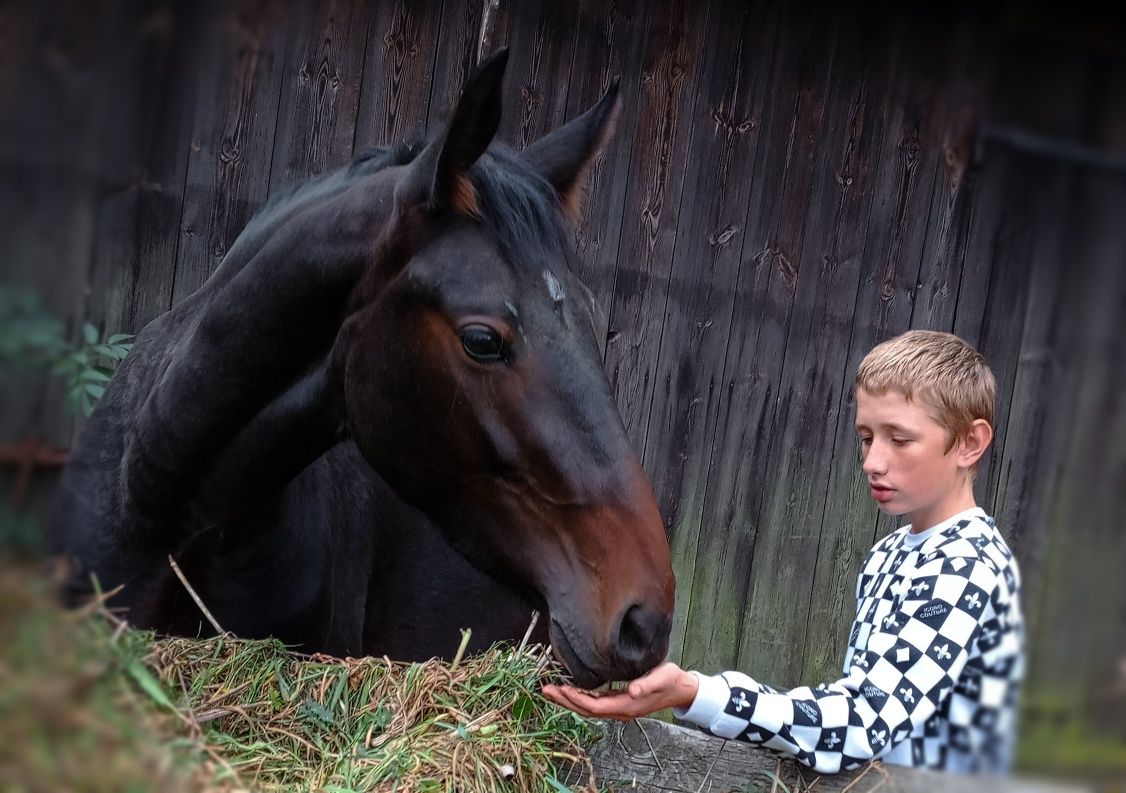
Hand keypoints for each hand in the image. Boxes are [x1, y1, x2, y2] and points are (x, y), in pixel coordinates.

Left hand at [541, 661, 698, 719]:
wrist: (682, 689)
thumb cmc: (671, 681)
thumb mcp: (662, 677)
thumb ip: (647, 684)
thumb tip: (632, 690)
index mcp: (627, 705)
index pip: (595, 707)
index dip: (577, 700)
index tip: (561, 690)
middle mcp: (620, 710)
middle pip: (586, 711)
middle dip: (565, 701)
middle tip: (546, 690)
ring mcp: (619, 708)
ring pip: (588, 708)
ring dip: (569, 700)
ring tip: (552, 691)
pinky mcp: (619, 702)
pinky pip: (594, 703)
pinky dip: (579, 697)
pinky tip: (571, 690)